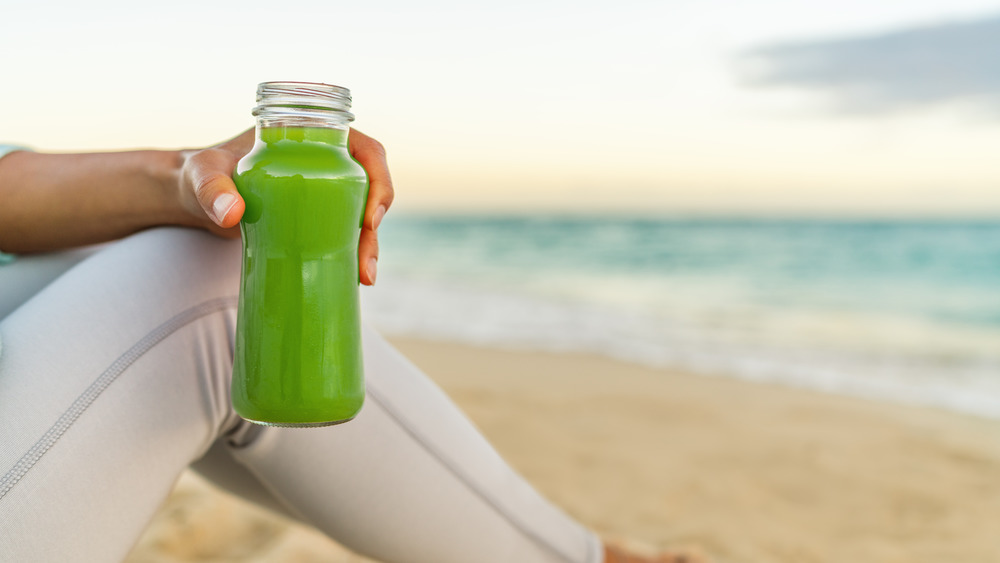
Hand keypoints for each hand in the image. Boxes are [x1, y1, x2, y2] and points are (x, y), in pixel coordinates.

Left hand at [178, 128, 393, 285]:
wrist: (190, 198)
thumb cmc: (197, 174)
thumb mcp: (202, 176)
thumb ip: (212, 189)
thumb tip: (232, 214)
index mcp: (312, 136)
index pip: (367, 150)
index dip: (380, 180)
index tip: (369, 218)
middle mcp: (324, 162)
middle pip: (370, 189)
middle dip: (375, 228)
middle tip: (365, 263)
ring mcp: (322, 191)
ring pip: (362, 215)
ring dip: (369, 246)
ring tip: (363, 277)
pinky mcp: (315, 218)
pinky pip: (346, 232)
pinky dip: (353, 254)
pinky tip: (354, 278)